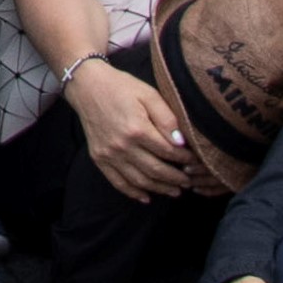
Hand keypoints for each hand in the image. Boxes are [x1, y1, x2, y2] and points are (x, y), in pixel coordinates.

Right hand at [64, 58, 194, 202]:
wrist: (87, 86)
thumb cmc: (121, 87)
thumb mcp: (149, 95)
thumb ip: (167, 119)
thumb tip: (181, 143)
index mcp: (137, 129)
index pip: (168, 151)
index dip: (184, 159)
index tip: (195, 160)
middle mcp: (122, 146)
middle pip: (155, 170)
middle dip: (176, 178)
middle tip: (189, 181)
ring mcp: (108, 154)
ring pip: (139, 180)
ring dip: (159, 189)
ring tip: (174, 191)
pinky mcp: (98, 158)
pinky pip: (117, 182)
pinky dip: (133, 192)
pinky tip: (146, 197)